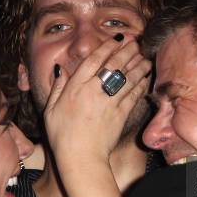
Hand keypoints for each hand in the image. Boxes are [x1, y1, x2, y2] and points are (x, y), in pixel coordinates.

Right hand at [44, 35, 151, 162]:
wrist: (81, 158)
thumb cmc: (62, 136)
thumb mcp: (50, 110)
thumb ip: (57, 88)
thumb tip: (60, 69)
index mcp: (75, 88)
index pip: (93, 60)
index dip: (106, 46)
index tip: (116, 39)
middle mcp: (93, 91)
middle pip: (114, 65)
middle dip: (126, 51)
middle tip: (135, 42)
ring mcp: (109, 102)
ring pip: (127, 77)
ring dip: (138, 65)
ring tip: (145, 56)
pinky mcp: (121, 114)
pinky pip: (134, 94)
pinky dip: (141, 83)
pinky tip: (146, 76)